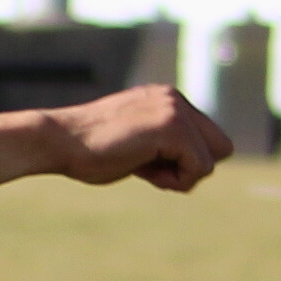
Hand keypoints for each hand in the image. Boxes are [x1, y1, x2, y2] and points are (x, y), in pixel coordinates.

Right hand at [46, 86, 231, 192]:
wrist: (59, 141)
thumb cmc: (87, 151)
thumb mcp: (134, 143)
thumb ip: (162, 146)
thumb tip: (194, 166)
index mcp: (166, 99)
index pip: (206, 138)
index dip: (183, 160)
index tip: (147, 163)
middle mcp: (175, 99)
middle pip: (221, 147)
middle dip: (192, 167)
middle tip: (153, 170)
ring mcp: (176, 110)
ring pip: (212, 160)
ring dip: (181, 176)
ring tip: (144, 169)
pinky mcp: (173, 127)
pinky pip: (200, 168)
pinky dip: (176, 181)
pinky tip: (144, 172)